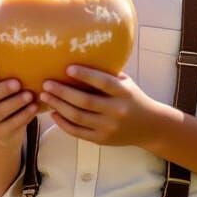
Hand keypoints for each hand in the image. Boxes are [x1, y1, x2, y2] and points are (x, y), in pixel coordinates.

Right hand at [0, 61, 36, 147]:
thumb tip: (30, 40)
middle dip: (1, 90)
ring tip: (30, 95)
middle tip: (18, 83)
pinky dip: (24, 116)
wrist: (7, 130)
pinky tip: (34, 108)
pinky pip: (11, 125)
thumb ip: (9, 70)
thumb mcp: (5, 84)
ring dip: (15, 103)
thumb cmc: (9, 97)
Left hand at [40, 66, 162, 147]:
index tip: (67, 68)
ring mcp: (109, 127)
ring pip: (78, 117)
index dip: (85, 75)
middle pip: (85, 101)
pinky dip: (63, 123)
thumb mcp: (125, 83)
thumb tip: (80, 57)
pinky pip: (78, 132)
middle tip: (46, 83)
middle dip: (62, 92)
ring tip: (45, 96)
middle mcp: (116, 111)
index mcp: (123, 93)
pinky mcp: (102, 140)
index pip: (103, 82)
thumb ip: (107, 74)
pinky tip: (53, 113)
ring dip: (58, 106)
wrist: (150, 127)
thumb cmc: (132, 98)